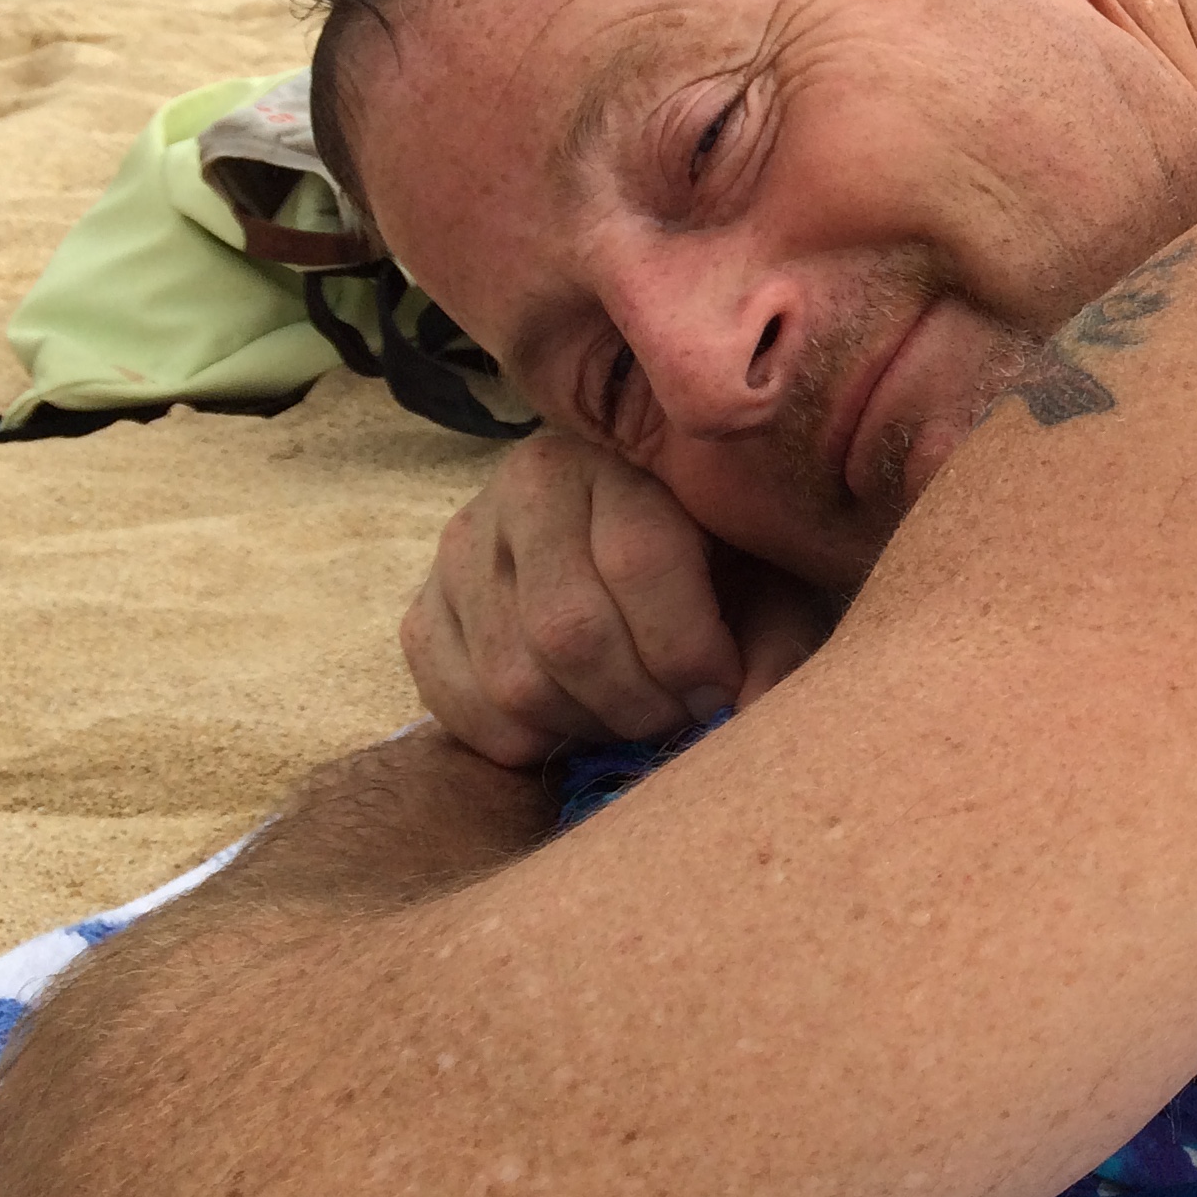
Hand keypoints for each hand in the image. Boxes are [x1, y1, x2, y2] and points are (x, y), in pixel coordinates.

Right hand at [401, 433, 833, 766]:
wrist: (643, 549)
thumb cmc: (725, 567)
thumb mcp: (769, 586)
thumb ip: (772, 645)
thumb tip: (748, 719)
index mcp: (619, 456)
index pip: (637, 560)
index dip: (686, 649)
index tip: (720, 691)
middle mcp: (524, 488)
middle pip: (570, 630)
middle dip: (639, 701)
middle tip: (677, 718)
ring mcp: (460, 552)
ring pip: (515, 679)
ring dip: (588, 725)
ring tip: (635, 716)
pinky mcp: (423, 615)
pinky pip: (456, 706)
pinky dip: (524, 741)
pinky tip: (576, 723)